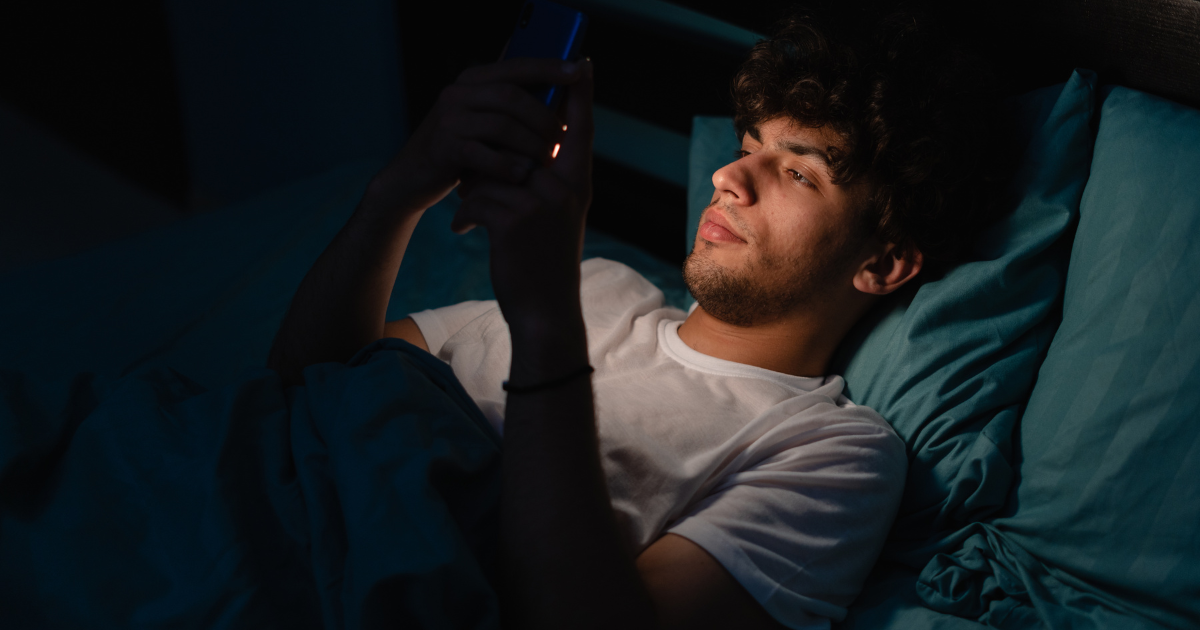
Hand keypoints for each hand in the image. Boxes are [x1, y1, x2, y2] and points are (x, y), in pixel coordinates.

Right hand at [365, 58, 582, 218]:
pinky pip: (484, 153)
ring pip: (502, 124)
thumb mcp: (483, 120)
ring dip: (531, 143)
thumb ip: (510, 104)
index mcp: (473, 80)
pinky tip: (522, 175)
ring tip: (547, 159)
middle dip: (543, 117)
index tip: (578, 69)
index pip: (516, 65)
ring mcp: (448, 119)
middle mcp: (458, 92)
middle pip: (512, 95)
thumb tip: (560, 88)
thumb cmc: (459, 150)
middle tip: (563, 137)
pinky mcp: (443, 147)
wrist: (412, 178)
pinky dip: (508, 165)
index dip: (548, 67)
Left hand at [450, 59, 593, 337]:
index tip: (581, 63)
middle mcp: (564, 186)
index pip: (580, 127)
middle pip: (518, 142)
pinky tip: (464, 231)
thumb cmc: (544, 261)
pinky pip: (477, 197)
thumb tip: (517, 146)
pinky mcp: (515, 220)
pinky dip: (465, 214)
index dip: (579, 93)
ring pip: (492, 169)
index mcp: (577, 181)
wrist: (545, 309)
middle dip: (489, 159)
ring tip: (472, 212)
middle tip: (475, 181)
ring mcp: (542, 203)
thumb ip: (548, 180)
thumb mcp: (557, 215)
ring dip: (473, 189)